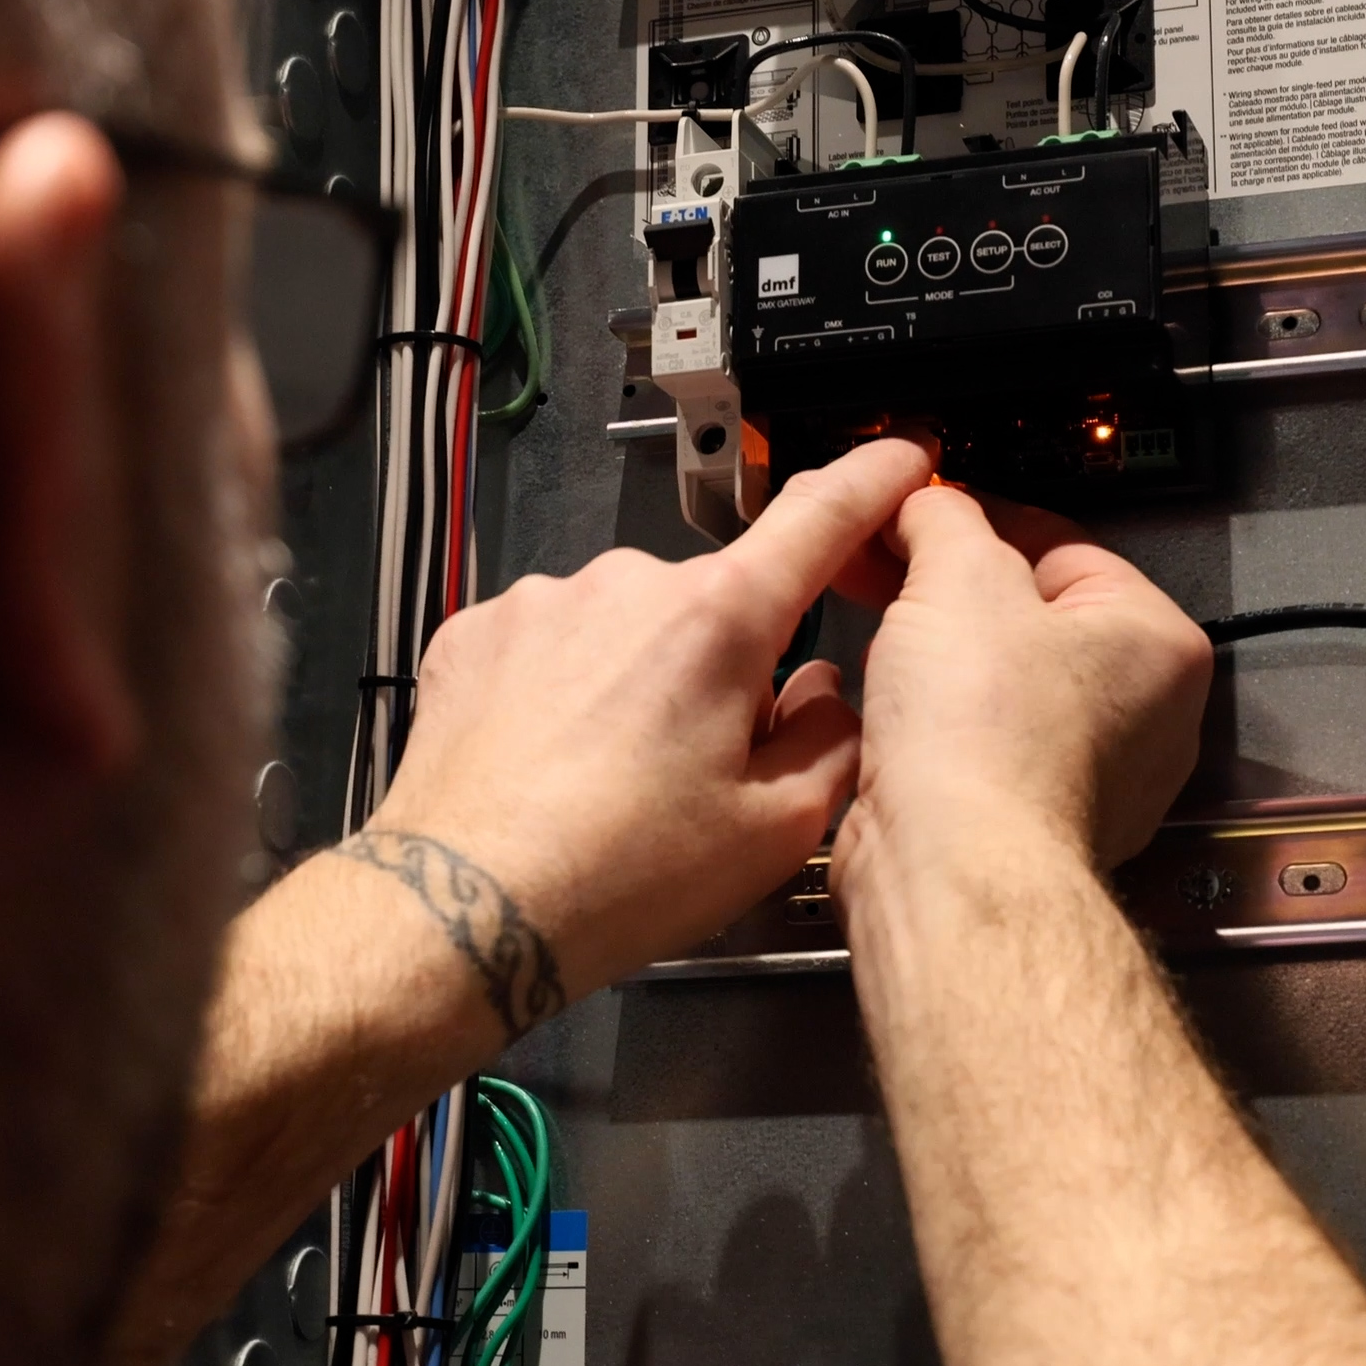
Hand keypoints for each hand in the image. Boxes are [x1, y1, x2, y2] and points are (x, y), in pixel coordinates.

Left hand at [351, 437, 938, 1025]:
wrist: (464, 906)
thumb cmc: (615, 876)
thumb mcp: (772, 830)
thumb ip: (831, 741)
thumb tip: (829, 692)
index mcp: (719, 619)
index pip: (821, 514)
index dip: (874, 479)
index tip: (901, 458)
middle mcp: (628, 583)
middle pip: (715, 603)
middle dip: (723, 666)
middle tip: (699, 768)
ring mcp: (544, 600)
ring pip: (628, 625)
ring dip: (637, 679)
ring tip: (610, 780)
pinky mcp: (478, 630)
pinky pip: (552, 641)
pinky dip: (564, 689)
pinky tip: (554, 762)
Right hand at [836, 487, 1210, 892]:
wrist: (949, 870)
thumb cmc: (983, 738)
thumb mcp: (956, 575)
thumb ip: (944, 518)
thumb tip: (928, 502)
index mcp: (1158, 641)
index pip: (1060, 544)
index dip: (975, 519)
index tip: (921, 512)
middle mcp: (1146, 717)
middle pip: (1030, 617)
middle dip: (946, 590)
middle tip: (885, 568)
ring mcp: (1093, 780)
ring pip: (1001, 686)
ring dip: (935, 659)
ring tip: (881, 637)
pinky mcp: (1032, 826)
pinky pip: (980, 749)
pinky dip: (934, 728)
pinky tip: (889, 713)